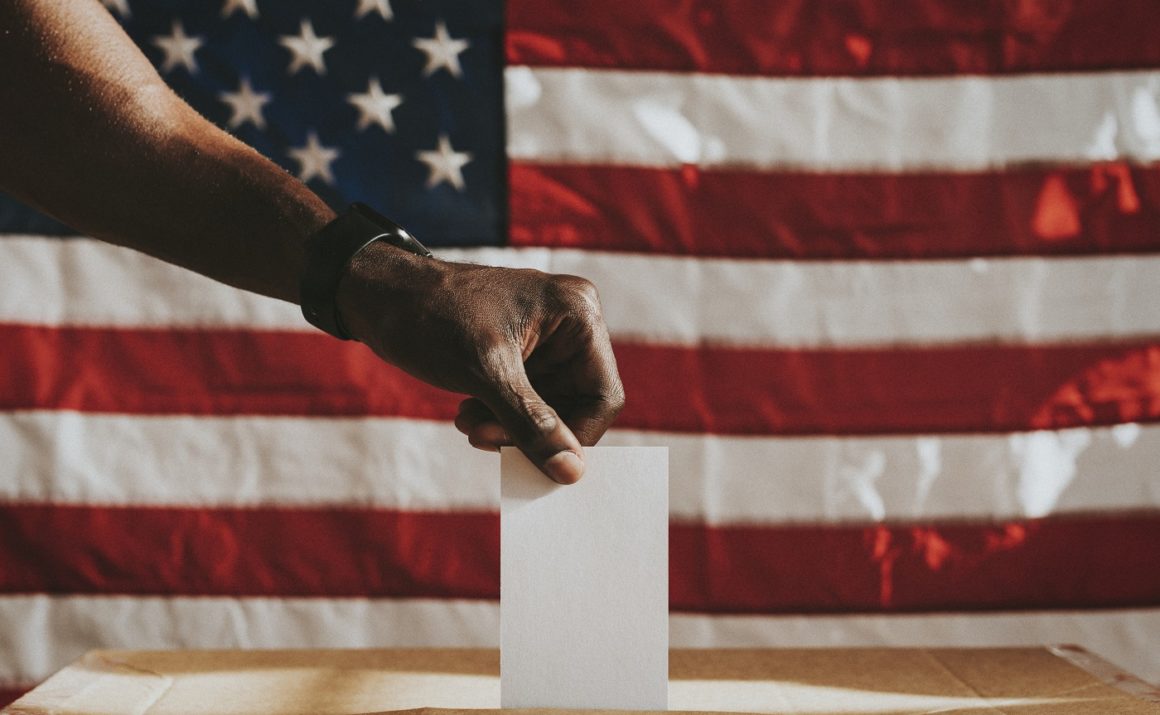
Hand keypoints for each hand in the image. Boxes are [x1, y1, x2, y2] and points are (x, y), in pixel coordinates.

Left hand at [335, 242, 624, 483]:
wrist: (379, 295)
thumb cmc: (431, 317)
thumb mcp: (484, 373)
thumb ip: (532, 424)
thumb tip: (571, 472)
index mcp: (577, 315)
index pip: (602, 397)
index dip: (572, 437)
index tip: (527, 456)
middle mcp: (571, 324)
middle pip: (577, 407)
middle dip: (532, 432)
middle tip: (483, 437)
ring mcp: (548, 340)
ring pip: (551, 411)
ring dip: (511, 428)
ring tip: (469, 423)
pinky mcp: (524, 354)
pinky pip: (531, 403)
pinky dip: (502, 417)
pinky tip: (468, 412)